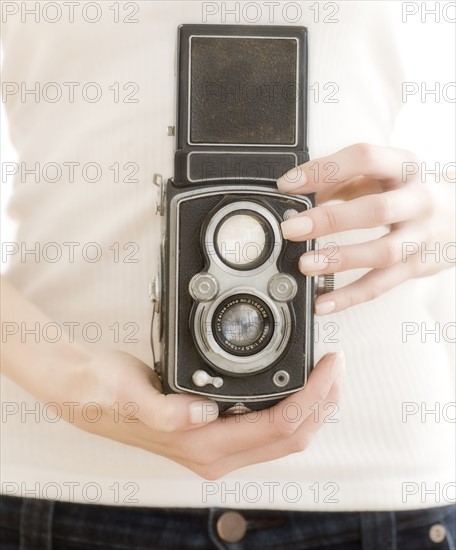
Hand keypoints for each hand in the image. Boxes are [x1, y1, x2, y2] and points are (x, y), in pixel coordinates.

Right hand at [68, 350, 343, 478]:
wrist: (86, 392)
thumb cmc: (106, 392)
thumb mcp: (130, 395)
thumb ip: (165, 412)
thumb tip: (202, 415)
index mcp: (202, 445)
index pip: (278, 427)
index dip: (312, 398)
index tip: (327, 366)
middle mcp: (215, 453)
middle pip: (292, 437)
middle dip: (323, 403)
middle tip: (335, 366)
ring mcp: (217, 446)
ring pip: (285, 435)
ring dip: (312, 406)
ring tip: (323, 373)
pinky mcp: (215, 432)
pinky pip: (268, 427)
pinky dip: (291, 405)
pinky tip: (294, 384)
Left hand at [278, 143, 454, 314]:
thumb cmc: (411, 192)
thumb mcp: (384, 175)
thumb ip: (346, 181)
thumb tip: (302, 195)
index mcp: (405, 168)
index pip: (364, 159)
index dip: (324, 169)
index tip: (288, 183)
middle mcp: (417, 200)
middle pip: (376, 209)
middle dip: (330, 220)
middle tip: (293, 228)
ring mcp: (420, 236)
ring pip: (382, 252)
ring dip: (340, 260)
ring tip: (305, 265)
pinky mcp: (417, 266)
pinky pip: (381, 285)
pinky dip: (349, 297)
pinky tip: (323, 302)